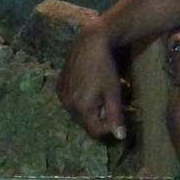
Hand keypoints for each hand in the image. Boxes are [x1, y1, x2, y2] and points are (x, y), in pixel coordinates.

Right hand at [57, 20, 126, 139]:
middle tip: (110, 100)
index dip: (108, 126)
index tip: (118, 112)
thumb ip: (116, 115)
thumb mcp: (114, 92)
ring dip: (91, 109)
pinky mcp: (59, 87)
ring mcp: (61, 95)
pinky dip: (82, 100)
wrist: (89, 43)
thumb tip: (120, 137)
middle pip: (86, 123)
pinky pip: (72, 102)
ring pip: (79, 113)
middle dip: (100, 117)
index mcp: (81, 107)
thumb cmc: (105, 67)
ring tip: (101, 92)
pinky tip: (89, 86)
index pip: (95, 131)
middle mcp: (67, 105)